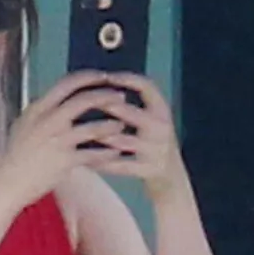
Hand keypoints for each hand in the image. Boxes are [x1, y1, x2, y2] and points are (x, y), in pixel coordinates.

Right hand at [0, 72, 136, 209]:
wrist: (8, 182)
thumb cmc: (15, 156)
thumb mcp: (23, 125)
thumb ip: (41, 111)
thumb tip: (54, 100)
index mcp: (38, 108)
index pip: (67, 83)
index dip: (88, 77)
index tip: (102, 76)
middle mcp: (48, 120)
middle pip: (83, 100)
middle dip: (105, 95)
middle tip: (119, 96)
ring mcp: (57, 141)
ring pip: (92, 127)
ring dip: (110, 125)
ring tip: (121, 125)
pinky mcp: (64, 161)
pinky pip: (92, 155)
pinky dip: (106, 154)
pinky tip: (115, 153)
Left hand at [84, 74, 188, 203]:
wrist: (172, 178)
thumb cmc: (154, 144)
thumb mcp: (152, 120)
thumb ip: (133, 106)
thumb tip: (103, 84)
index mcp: (162, 110)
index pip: (146, 87)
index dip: (126, 79)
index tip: (106, 76)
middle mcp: (161, 127)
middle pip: (132, 113)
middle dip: (109, 106)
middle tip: (87, 102)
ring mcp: (156, 150)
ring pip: (124, 141)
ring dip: (102, 136)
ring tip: (81, 132)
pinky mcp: (149, 170)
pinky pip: (122, 166)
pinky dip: (103, 163)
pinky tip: (87, 161)